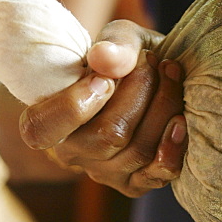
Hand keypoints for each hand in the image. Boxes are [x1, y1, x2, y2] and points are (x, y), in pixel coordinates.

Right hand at [18, 20, 186, 196]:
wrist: (155, 78)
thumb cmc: (126, 57)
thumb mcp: (119, 38)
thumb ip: (114, 44)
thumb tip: (104, 59)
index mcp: (47, 119)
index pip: (40, 130)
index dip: (72, 107)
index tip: (104, 79)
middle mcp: (71, 153)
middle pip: (110, 135)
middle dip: (140, 92)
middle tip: (154, 61)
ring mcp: (103, 173)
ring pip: (138, 150)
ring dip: (164, 108)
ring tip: (172, 74)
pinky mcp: (135, 183)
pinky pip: (157, 174)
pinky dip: (174, 146)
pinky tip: (181, 119)